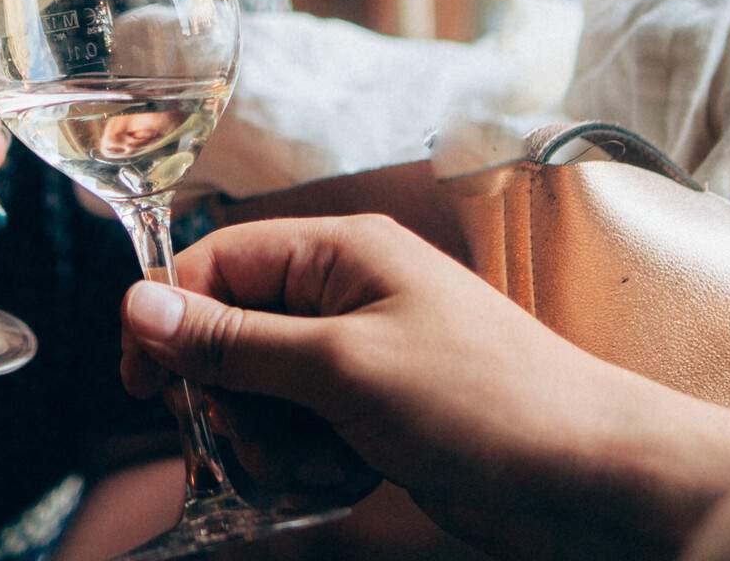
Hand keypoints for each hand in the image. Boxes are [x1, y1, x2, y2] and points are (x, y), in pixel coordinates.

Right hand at [120, 215, 729, 557]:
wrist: (588, 478)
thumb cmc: (484, 400)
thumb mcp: (343, 367)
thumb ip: (236, 341)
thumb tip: (140, 306)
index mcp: (342, 251)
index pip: (218, 261)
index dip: (172, 318)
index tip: (147, 387)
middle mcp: (347, 293)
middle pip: (231, 335)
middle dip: (233, 397)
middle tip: (260, 436)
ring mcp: (363, 355)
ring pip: (261, 394)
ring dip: (273, 440)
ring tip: (324, 462)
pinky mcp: (377, 411)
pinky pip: (302, 431)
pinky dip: (311, 461)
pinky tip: (353, 476)